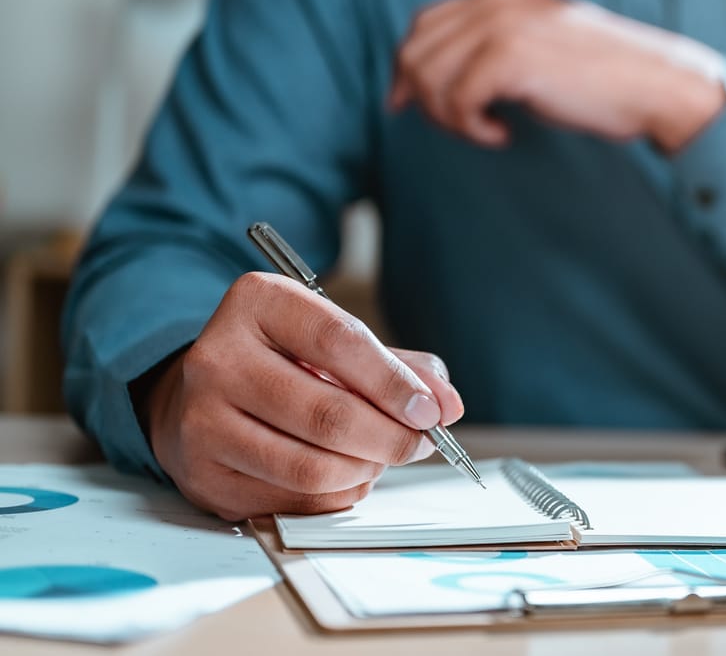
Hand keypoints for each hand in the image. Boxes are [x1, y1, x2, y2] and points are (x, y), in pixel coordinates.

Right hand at [140, 272, 465, 520]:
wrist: (199, 396)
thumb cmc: (284, 364)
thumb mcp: (337, 341)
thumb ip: (399, 366)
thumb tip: (446, 406)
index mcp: (257, 303)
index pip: (339, 341)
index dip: (395, 383)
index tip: (431, 410)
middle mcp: (218, 359)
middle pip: (328, 415)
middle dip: (392, 438)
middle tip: (420, 442)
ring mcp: (203, 422)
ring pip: (312, 468)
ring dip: (366, 471)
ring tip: (379, 456)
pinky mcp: (205, 477)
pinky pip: (294, 503)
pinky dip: (337, 495)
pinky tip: (342, 475)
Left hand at [388, 0, 725, 153]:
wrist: (654, 84)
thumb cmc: (605, 78)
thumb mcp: (542, 46)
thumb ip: (495, 48)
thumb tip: (440, 81)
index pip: (426, 23)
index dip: (407, 66)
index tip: (403, 102)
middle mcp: (496, 1)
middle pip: (417, 50)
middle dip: (423, 98)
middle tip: (459, 128)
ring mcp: (501, 26)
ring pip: (430, 78)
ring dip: (449, 117)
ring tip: (486, 131)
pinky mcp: (510, 58)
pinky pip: (458, 101)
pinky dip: (472, 129)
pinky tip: (502, 134)